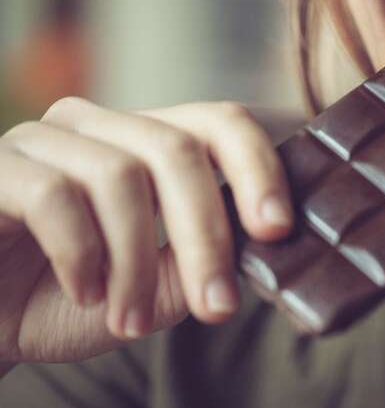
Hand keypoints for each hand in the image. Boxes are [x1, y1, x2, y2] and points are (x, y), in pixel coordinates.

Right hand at [0, 98, 292, 363]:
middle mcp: (101, 126)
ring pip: (120, 177)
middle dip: (207, 236)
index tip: (279, 229)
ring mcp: (45, 138)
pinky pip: (55, 196)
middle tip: (218, 307)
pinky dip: (82, 255)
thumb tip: (258, 246)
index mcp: (148, 144)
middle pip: (178, 151)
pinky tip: (85, 293)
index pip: (219, 123)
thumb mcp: (151, 292)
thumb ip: (198, 264)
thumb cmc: (69, 299)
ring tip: (130, 321)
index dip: (258, 167)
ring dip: (136, 264)